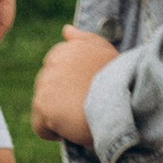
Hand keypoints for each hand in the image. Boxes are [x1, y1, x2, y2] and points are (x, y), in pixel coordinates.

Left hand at [30, 24, 111, 148]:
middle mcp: (53, 60)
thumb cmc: (120, 81)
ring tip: (80, 116)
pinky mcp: (42, 104)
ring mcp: (46, 82)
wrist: (122, 105)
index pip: (55, 68)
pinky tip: (72, 129)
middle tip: (84, 104)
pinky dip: (53, 132)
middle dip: (61, 97)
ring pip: (43, 105)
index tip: (86, 91)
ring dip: (57, 114)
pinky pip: (40, 125)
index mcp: (68, 47)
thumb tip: (66, 30)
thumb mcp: (106, 52)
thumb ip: (84, 39)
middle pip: (47, 86)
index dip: (70, 84)